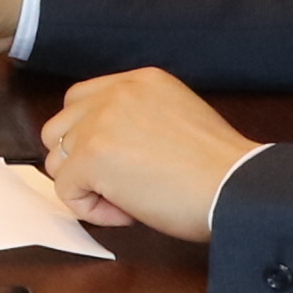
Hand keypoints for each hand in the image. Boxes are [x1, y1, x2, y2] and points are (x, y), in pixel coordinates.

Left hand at [36, 64, 262, 241]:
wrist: (235, 187)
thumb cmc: (218, 168)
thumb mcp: (178, 117)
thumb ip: (138, 119)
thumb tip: (107, 149)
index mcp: (140, 80)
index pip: (82, 101)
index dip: (90, 137)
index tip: (121, 162)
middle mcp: (116, 93)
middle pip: (59, 128)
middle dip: (80, 161)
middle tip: (119, 184)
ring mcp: (100, 122)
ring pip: (57, 160)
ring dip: (86, 186)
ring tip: (128, 199)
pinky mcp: (92, 156)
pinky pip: (66, 191)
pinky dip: (91, 210)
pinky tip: (128, 212)